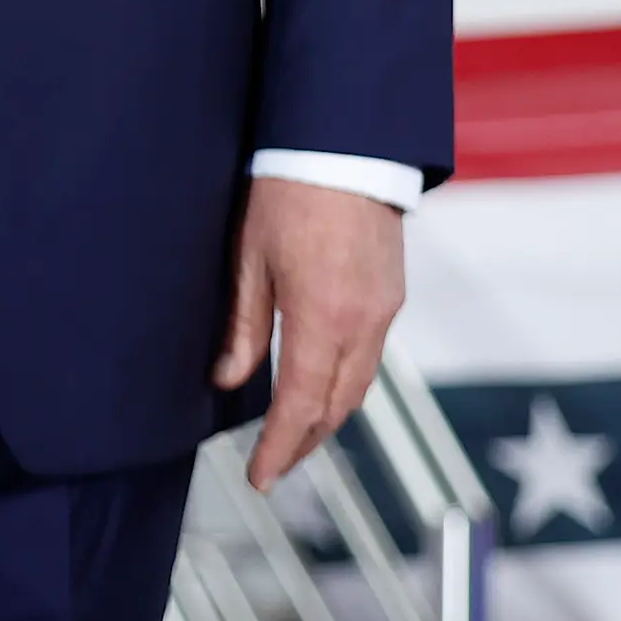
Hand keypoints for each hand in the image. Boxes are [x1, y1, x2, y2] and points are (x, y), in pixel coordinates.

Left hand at [213, 179, 405, 490]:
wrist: (343, 144)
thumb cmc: (288, 191)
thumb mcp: (249, 258)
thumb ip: (242, 326)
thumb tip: (228, 378)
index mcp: (321, 317)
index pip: (300, 406)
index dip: (280, 448)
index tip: (260, 477)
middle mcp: (362, 323)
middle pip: (337, 407)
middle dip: (305, 442)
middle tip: (274, 463)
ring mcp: (384, 309)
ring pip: (359, 386)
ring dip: (328, 415)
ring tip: (295, 432)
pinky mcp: (392, 293)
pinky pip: (371, 356)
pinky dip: (345, 381)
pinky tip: (322, 381)